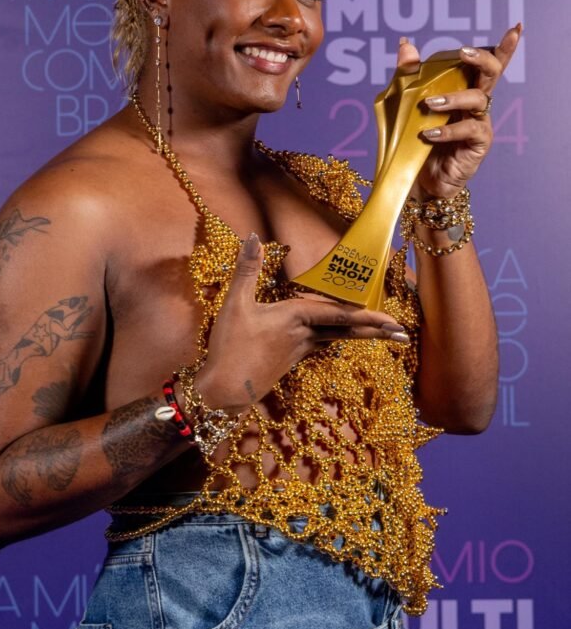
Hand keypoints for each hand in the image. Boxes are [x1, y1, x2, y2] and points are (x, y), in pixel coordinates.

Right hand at [194, 233, 409, 410]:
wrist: (224, 391)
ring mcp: (299, 351)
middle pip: (346, 330)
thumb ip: (246, 269)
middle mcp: (303, 336)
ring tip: (382, 334)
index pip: (338, 315)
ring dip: (360, 335)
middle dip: (375, 330)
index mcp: (294, 318)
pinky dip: (334, 339)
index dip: (366, 316)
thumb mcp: (235, 304)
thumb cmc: (230, 348)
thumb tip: (252, 237)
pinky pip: (320, 346)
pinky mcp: (290, 361)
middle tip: (402, 334)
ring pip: (336, 339)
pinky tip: (335, 340)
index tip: (391, 320)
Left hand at [398, 25, 520, 198]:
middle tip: (463, 52)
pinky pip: (469, 130)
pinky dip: (449, 130)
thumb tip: (405, 44)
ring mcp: (479, 122)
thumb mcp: (406, 104)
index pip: (484, 65)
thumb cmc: (415, 139)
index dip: (503, 48)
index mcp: (462, 89)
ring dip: (453, 97)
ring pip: (478, 98)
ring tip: (429, 103)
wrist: (417, 178)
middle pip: (490, 74)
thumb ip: (408, 75)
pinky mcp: (478, 144)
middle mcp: (475, 103)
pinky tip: (429, 134)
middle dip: (482, 58)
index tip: (516, 27)